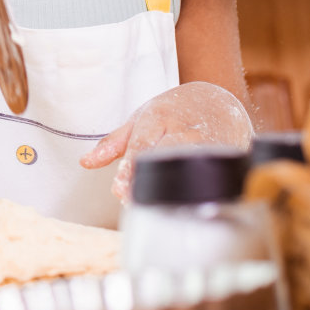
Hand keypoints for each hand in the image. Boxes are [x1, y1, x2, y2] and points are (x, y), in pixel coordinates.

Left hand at [80, 81, 253, 200]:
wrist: (218, 102)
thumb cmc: (174, 112)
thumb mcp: (140, 119)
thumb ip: (113, 143)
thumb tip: (85, 163)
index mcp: (159, 118)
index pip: (142, 145)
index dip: (130, 168)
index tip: (120, 189)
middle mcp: (183, 131)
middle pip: (164, 158)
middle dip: (149, 180)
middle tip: (133, 201)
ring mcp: (207, 145)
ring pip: (189, 169)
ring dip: (172, 190)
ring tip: (156, 208)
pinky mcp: (224, 158)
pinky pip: (211, 177)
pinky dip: (200, 191)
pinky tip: (189, 206)